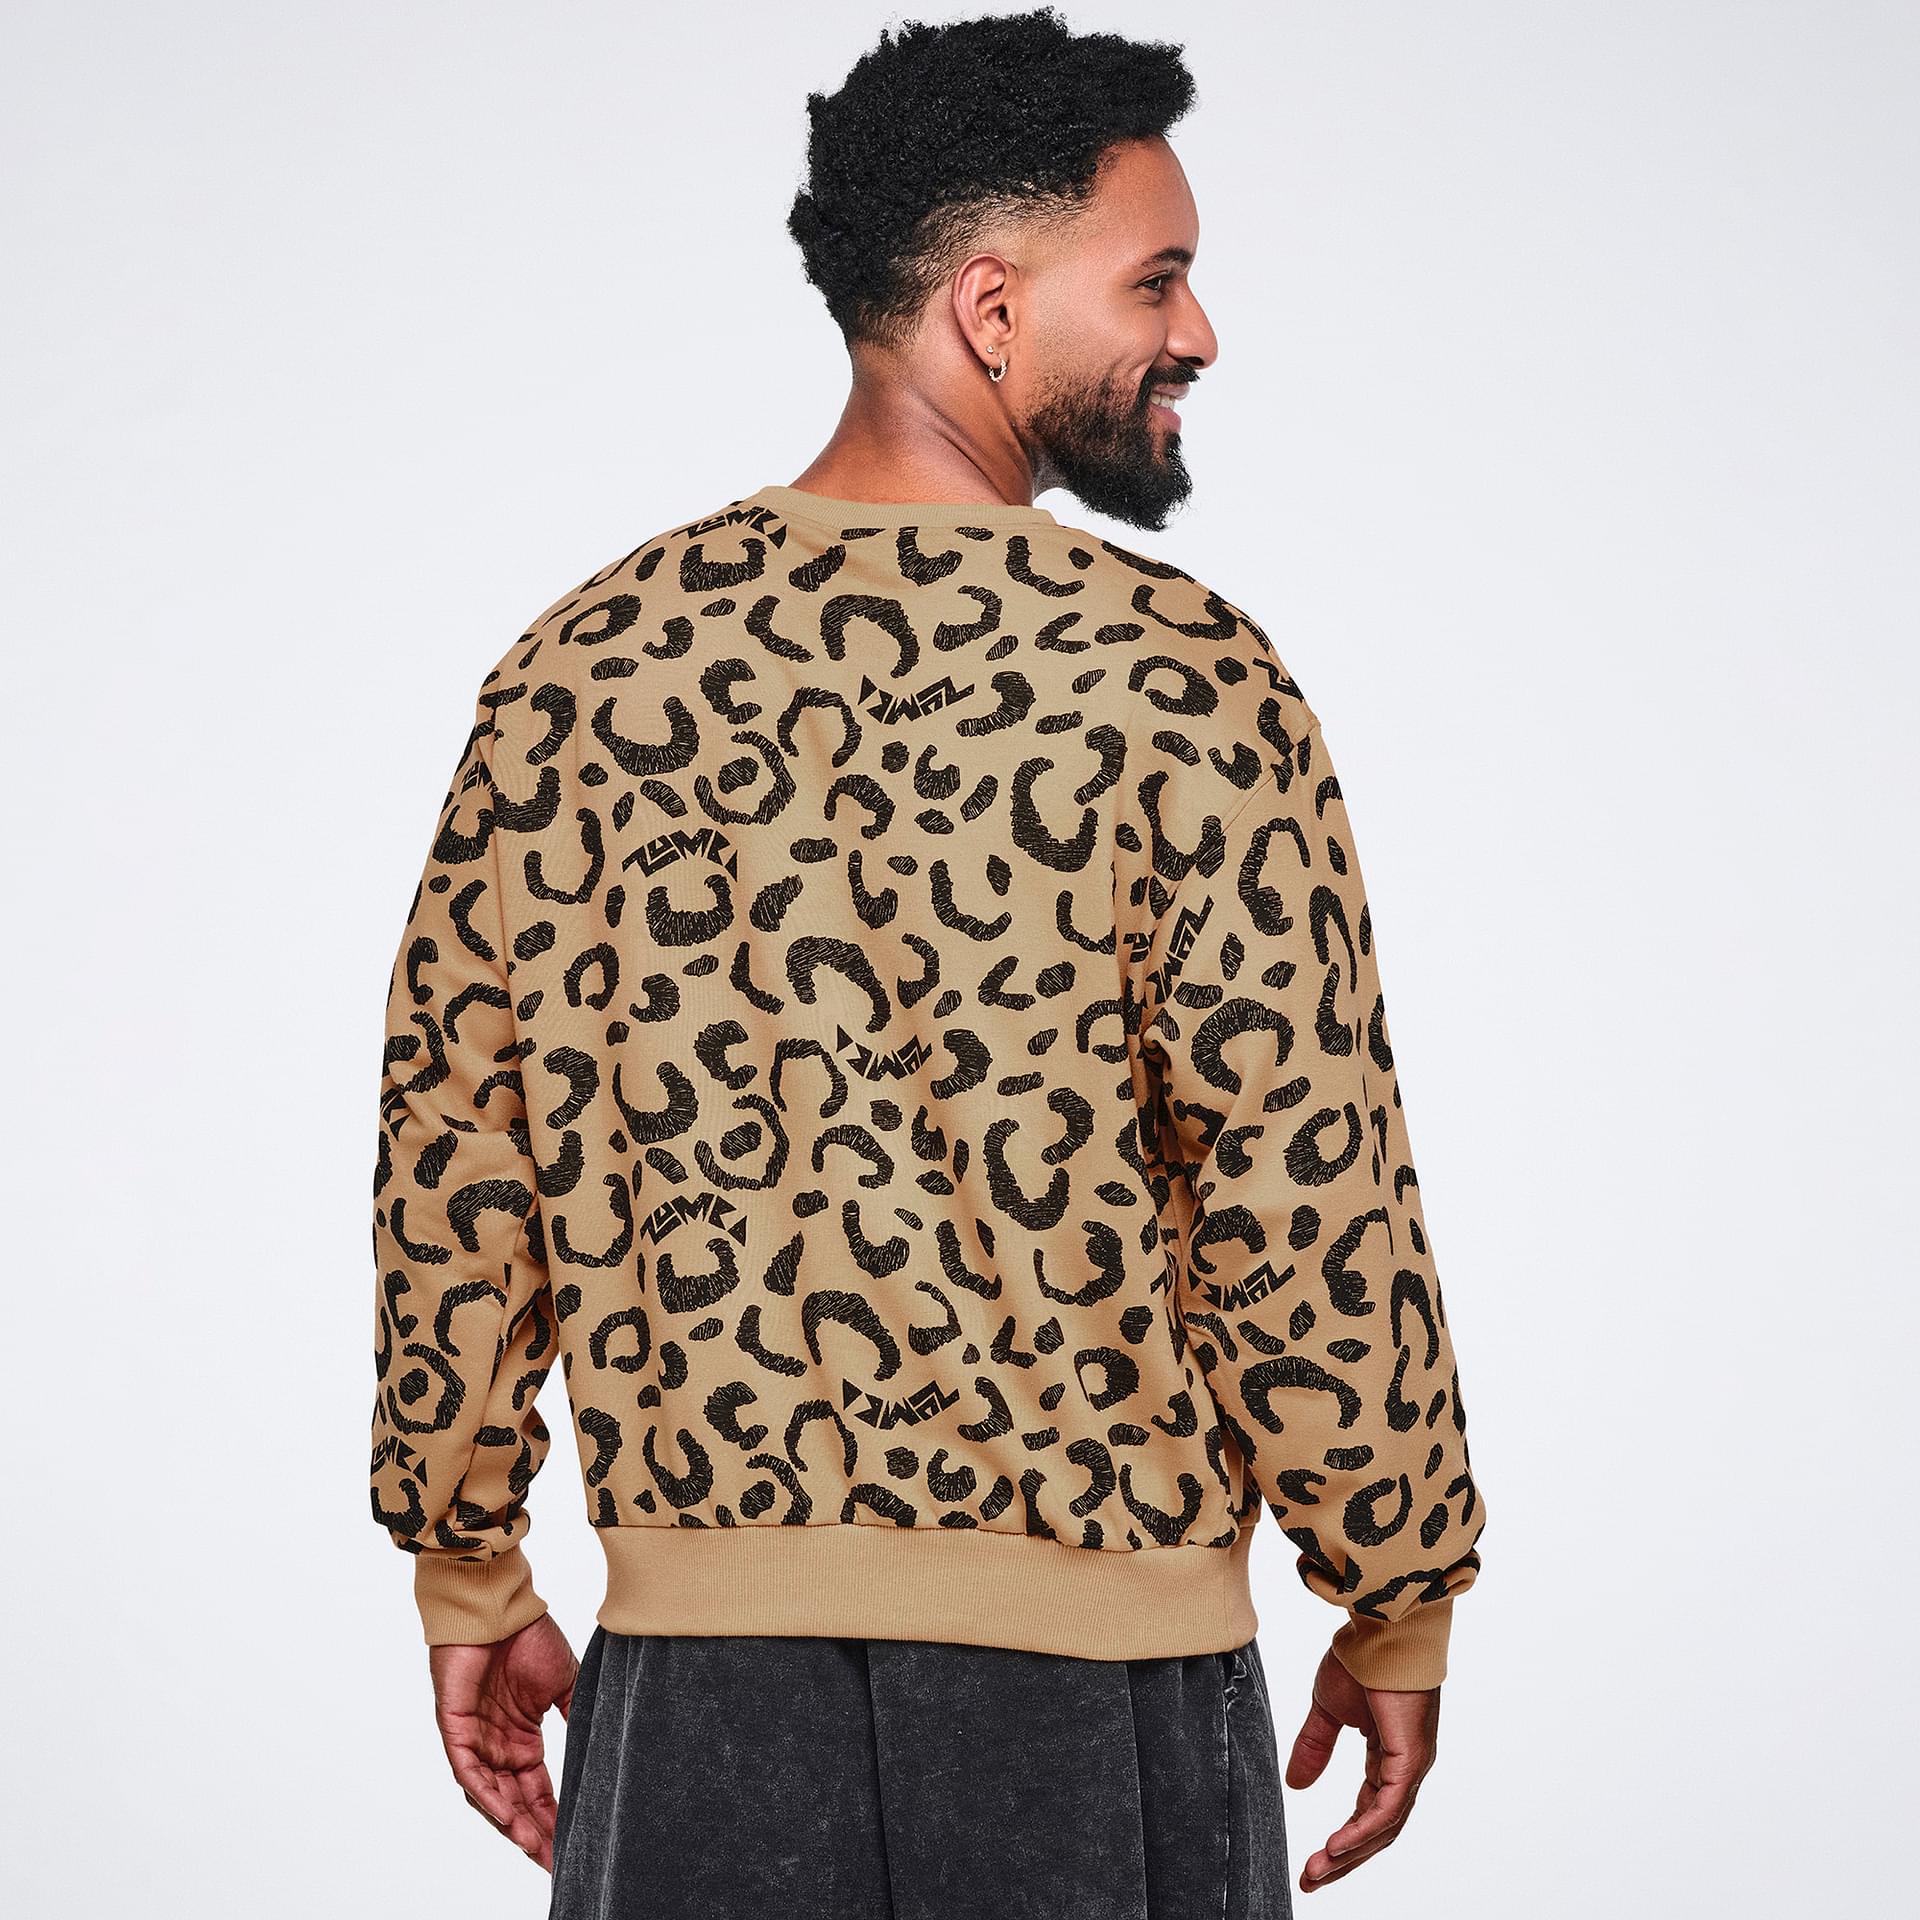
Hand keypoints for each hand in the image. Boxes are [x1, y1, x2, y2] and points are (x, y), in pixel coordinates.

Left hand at [428, 1611, 578, 1871]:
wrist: (500, 1607)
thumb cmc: (529, 1637)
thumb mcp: (564, 1683)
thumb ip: (574, 1716)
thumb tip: (599, 1745)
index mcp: (522, 1741)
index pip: (538, 1792)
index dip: (554, 1819)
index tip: (572, 1845)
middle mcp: (498, 1748)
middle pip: (516, 1803)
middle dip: (534, 1834)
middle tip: (555, 1861)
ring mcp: (476, 1741)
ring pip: (491, 1797)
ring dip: (511, 1823)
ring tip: (535, 1847)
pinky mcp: (456, 1730)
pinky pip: (468, 1773)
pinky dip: (487, 1796)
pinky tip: (507, 1816)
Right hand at [1285, 1645, 1439, 1892]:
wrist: (1381, 1627)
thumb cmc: (1361, 1659)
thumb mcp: (1328, 1709)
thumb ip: (1315, 1746)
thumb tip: (1295, 1785)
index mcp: (1389, 1756)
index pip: (1368, 1810)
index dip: (1342, 1839)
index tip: (1312, 1861)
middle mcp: (1405, 1768)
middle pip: (1377, 1829)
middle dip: (1343, 1860)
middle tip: (1311, 1880)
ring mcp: (1411, 1766)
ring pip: (1383, 1827)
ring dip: (1349, 1853)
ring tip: (1317, 1872)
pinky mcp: (1410, 1760)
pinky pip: (1387, 1809)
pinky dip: (1362, 1832)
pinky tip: (1337, 1847)